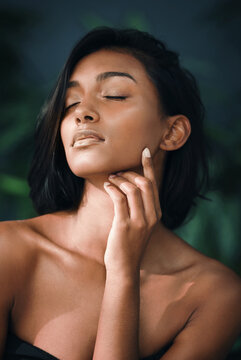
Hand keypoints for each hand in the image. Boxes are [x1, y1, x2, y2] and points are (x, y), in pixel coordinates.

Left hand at [103, 147, 161, 275]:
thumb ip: (140, 209)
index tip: (145, 151)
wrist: (125, 268)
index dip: (149, 166)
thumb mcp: (140, 226)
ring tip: (110, 178)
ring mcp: (139, 221)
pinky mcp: (125, 226)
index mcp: (156, 214)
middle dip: (130, 172)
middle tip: (118, 171)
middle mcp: (151, 216)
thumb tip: (128, 189)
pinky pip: (120, 199)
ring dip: (119, 179)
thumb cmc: (130, 245)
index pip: (154, 185)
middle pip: (145, 184)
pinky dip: (113, 189)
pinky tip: (107, 186)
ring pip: (132, 189)